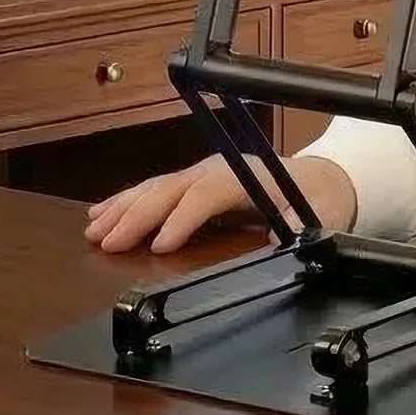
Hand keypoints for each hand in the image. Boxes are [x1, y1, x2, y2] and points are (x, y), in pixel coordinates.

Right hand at [84, 153, 357, 254]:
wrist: (322, 179)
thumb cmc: (317, 198)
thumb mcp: (319, 214)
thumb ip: (297, 224)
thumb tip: (278, 234)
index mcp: (248, 176)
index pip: (208, 193)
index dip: (183, 218)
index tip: (159, 245)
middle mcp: (220, 170)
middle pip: (173, 188)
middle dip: (138, 214)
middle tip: (106, 242)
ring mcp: (204, 173)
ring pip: (157, 186)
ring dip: (123, 208)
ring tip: (94, 230)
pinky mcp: (195, 183)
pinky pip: (155, 189)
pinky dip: (125, 201)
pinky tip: (99, 214)